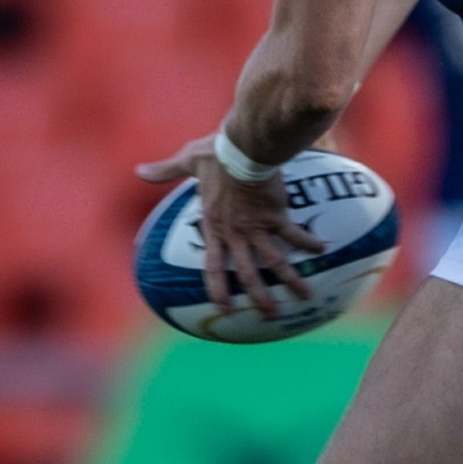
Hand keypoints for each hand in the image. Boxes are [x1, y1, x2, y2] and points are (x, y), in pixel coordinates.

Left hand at [136, 135, 324, 317]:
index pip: (212, 265)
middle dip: (259, 296)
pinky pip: (294, 234)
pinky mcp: (276, 215)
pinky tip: (322, 250)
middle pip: (246, 272)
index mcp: (214, 224)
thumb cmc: (215, 154)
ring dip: (289, 279)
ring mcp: (257, 227)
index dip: (217, 288)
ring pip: (274, 261)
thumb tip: (140, 170)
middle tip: (270, 314)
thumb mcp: (188, 162)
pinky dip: (308, 243)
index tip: (223, 308)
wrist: (242, 149)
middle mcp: (235, 232)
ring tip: (305, 294)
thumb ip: (165, 170)